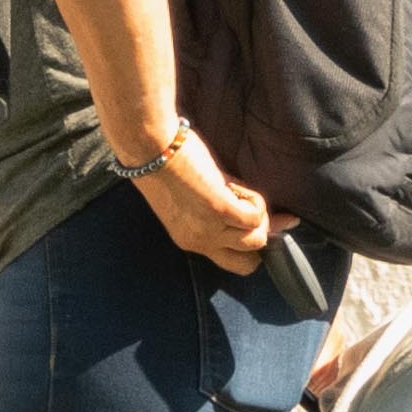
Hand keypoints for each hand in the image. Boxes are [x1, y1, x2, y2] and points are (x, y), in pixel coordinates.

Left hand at [125, 125, 273, 276]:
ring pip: (257, 239)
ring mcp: (210, 229)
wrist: (149, 148)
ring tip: (239, 191)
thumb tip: (255, 211)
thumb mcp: (192, 200)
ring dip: (259, 215)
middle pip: (247, 264)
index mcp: (189, 240)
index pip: (230, 263)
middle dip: (259, 237)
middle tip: (253, 208)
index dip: (249, 248)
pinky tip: (234, 185)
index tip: (262, 225)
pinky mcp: (220, 209)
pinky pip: (255, 216)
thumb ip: (219, 211)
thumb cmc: (165, 164)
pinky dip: (254, 199)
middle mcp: (200, 242)